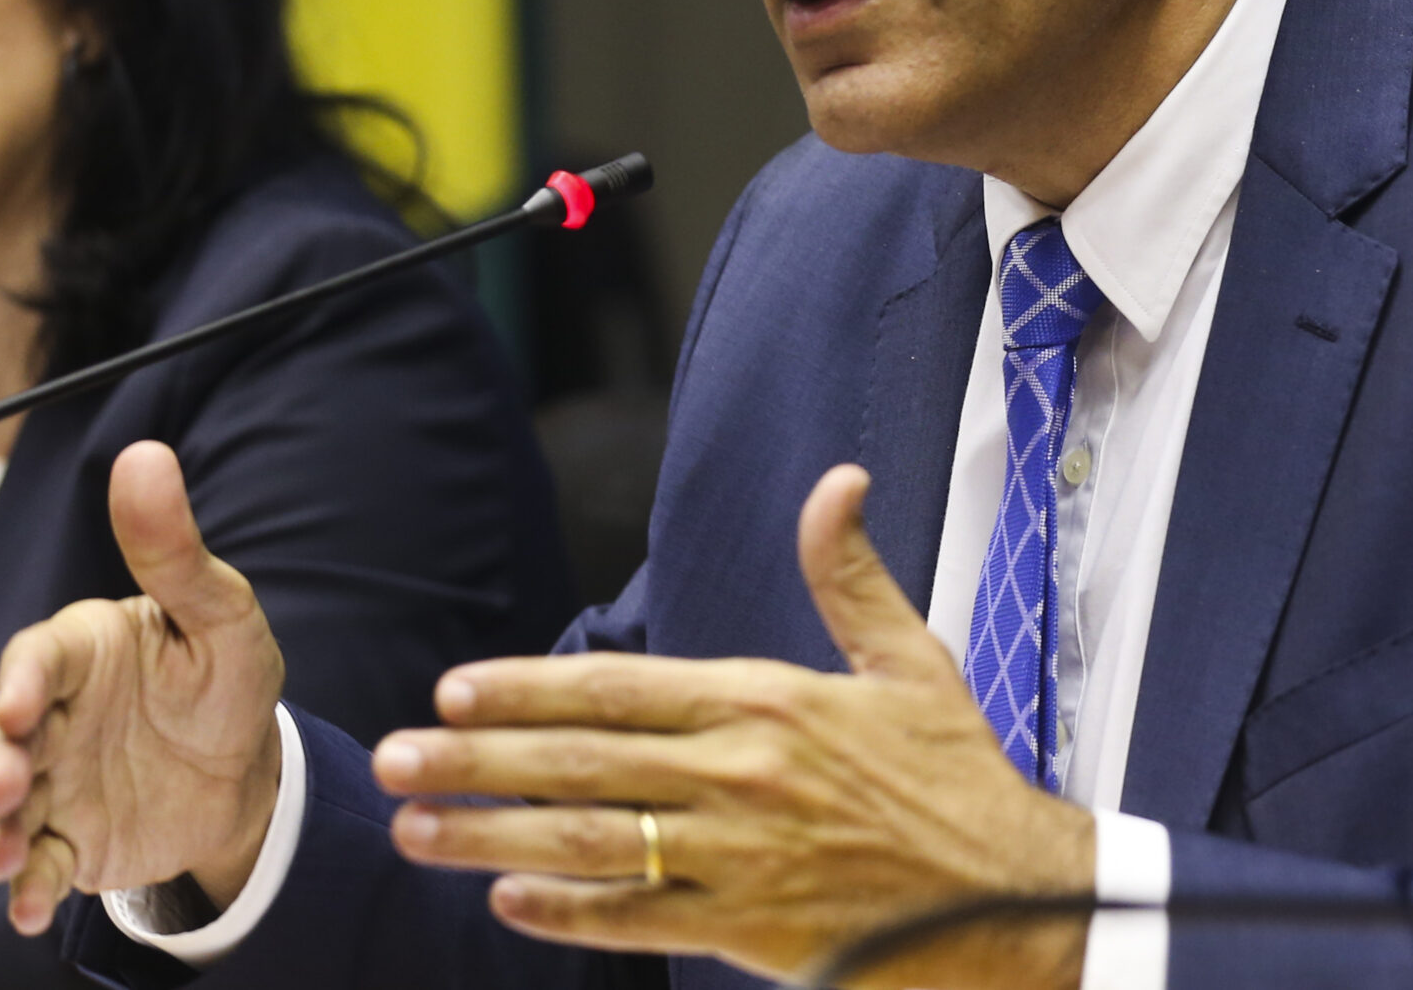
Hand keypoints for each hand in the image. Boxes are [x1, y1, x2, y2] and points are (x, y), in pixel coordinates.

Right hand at [0, 441, 285, 934]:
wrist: (246, 771)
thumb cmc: (227, 677)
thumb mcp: (220, 612)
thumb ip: (174, 549)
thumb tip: (144, 454)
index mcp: (85, 650)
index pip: (37, 658)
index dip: (22, 682)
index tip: (21, 708)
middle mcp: (55, 715)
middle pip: (5, 736)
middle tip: (10, 788)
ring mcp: (55, 780)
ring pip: (6, 805)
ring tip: (8, 857)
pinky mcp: (67, 838)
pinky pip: (36, 864)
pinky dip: (26, 887)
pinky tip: (29, 906)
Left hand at [378, 464, 1095, 989]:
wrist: (1021, 901)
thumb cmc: (959, 780)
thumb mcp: (912, 663)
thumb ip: (852, 577)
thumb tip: (838, 482)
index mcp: (770, 701)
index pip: (621, 688)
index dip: (527, 686)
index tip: (452, 687)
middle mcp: (743, 774)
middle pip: (581, 761)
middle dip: (474, 759)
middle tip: (391, 761)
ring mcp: (741, 856)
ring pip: (590, 841)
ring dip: (491, 837)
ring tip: (415, 832)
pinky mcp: (752, 929)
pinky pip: (639, 920)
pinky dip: (568, 912)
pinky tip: (506, 903)